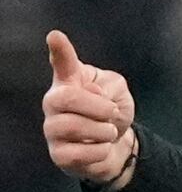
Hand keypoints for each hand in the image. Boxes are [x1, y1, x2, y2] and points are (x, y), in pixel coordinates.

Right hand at [42, 30, 137, 189]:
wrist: (116, 147)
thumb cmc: (111, 115)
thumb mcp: (118, 93)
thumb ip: (107, 86)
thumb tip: (90, 91)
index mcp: (70, 82)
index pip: (62, 63)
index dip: (60, 50)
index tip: (55, 36)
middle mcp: (55, 102)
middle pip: (65, 97)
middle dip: (96, 106)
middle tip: (111, 112)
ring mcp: (53, 129)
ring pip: (70, 126)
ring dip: (101, 130)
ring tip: (109, 131)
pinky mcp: (58, 154)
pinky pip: (78, 153)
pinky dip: (99, 150)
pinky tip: (101, 147)